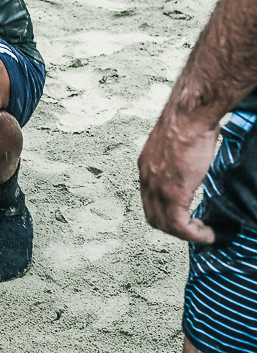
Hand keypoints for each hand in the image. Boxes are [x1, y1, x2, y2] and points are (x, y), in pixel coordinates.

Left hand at [138, 111, 218, 243]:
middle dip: (173, 227)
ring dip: (185, 234)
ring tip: (202, 233)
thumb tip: (188, 164)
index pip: (149, 199)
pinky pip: (180, 226)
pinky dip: (194, 235)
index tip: (183, 216)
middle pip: (153, 216)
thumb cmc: (188, 122)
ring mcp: (158, 187)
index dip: (165, 212)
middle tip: (192, 230)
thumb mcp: (175, 144)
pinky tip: (207, 234)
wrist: (190, 117)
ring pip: (166, 224)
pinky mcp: (173, 194)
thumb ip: (176, 158)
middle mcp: (147, 178)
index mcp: (146, 165)